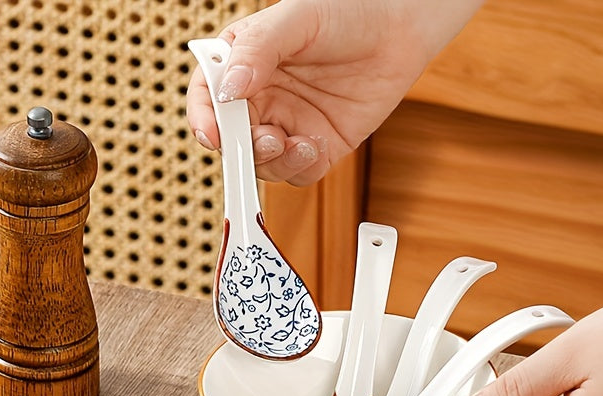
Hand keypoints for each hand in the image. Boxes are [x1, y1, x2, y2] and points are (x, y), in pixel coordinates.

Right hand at [186, 0, 481, 184]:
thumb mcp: (295, 21)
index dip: (204, 118)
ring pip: (263, 163)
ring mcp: (290, 125)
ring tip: (295, 143)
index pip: (208, 97)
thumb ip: (257, 51)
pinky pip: (298, 172)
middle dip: (243, 148)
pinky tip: (315, 146)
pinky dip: (301, 167)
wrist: (398, 29)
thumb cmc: (346, 12)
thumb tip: (229, 90)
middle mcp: (262, 99)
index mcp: (243, 65)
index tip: (212, 134)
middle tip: (267, 140)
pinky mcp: (318, 146)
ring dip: (273, 162)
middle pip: (234, 139)